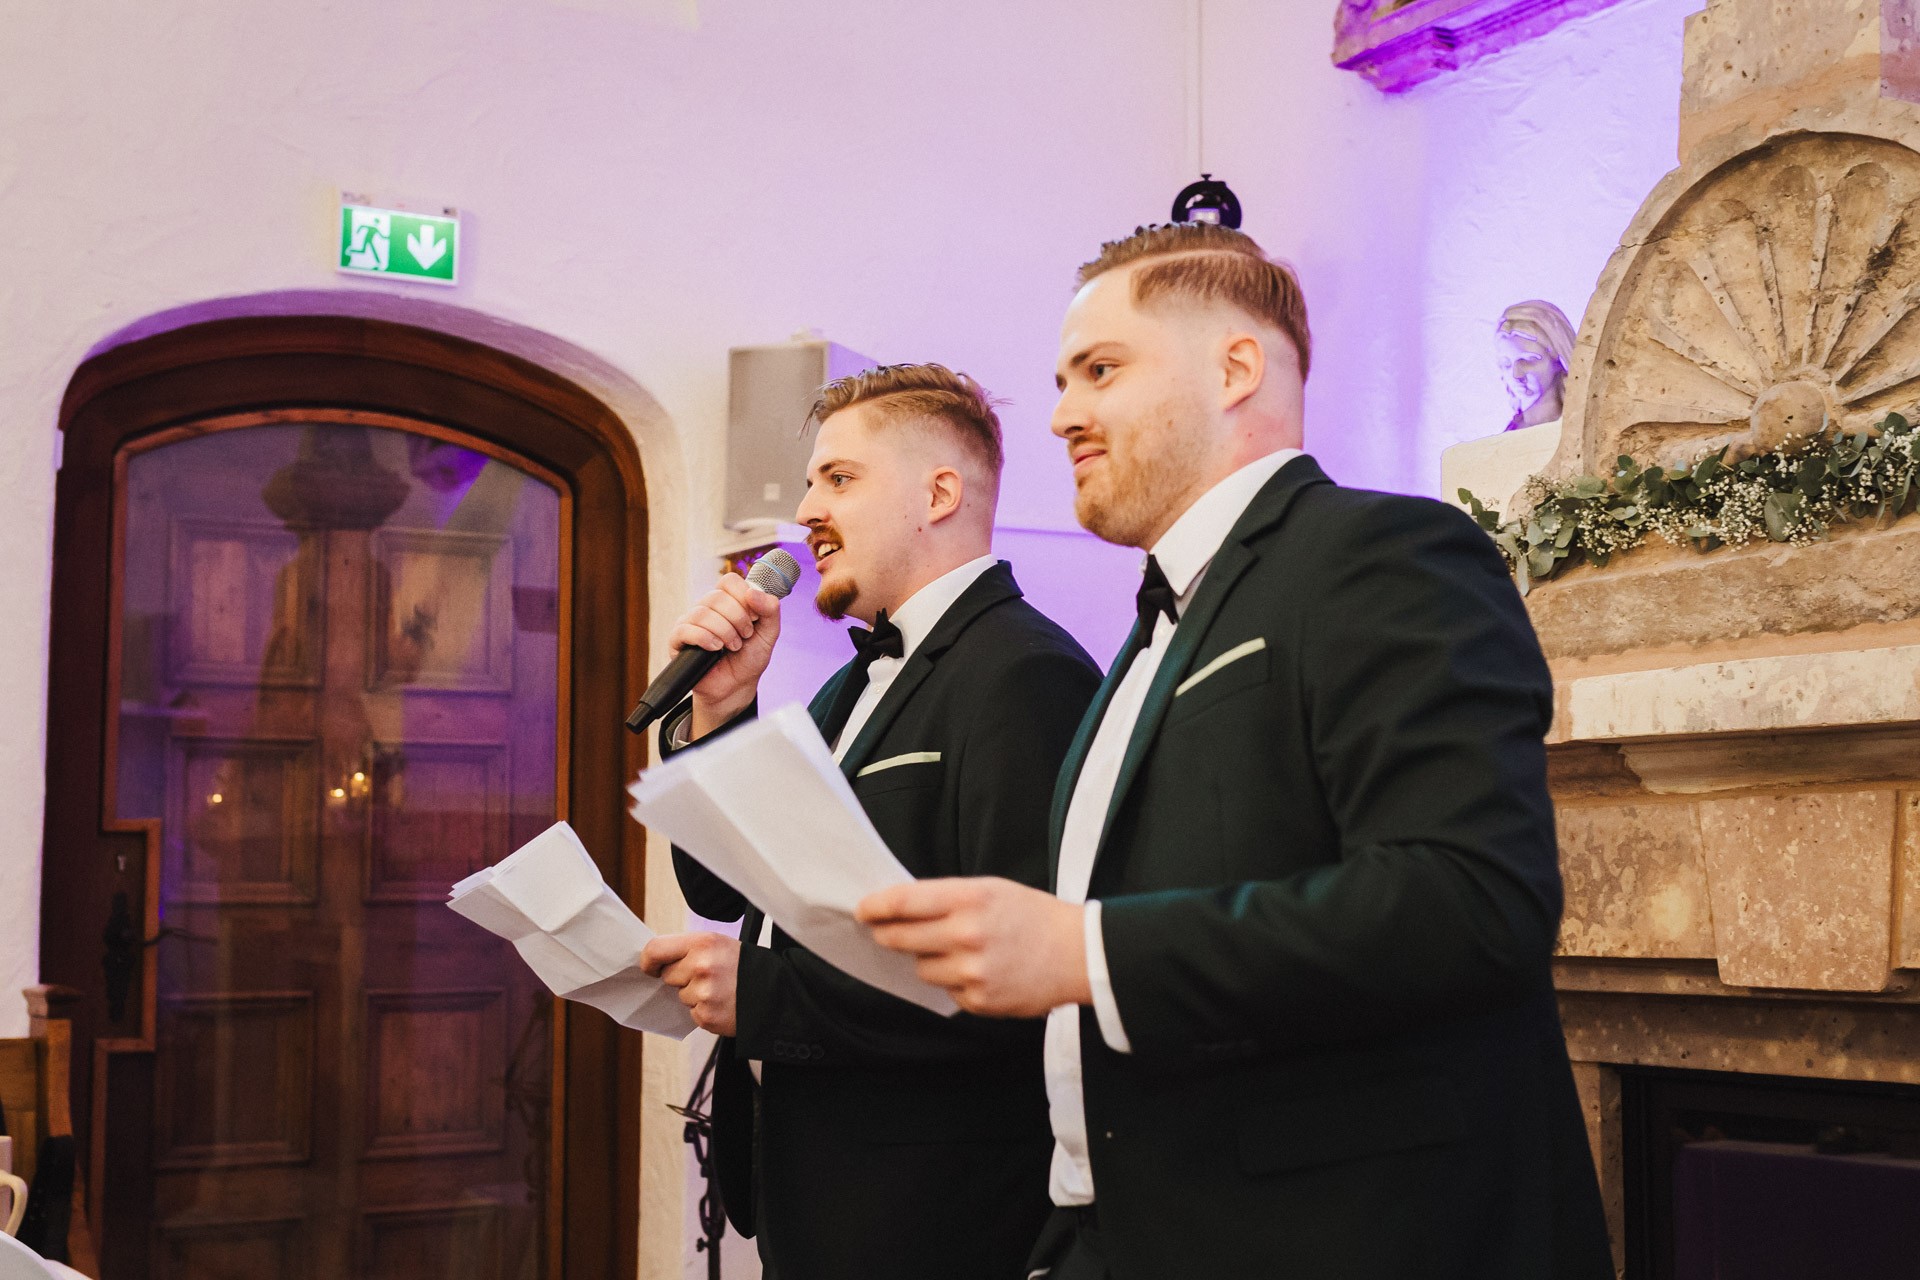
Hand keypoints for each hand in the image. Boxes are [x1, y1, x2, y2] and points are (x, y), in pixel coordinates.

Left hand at [640, 932, 741, 1035]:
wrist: (777, 993)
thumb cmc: (744, 966)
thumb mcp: (719, 944)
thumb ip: (689, 949)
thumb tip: (655, 961)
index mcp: (703, 943)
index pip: (655, 949)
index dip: (649, 961)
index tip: (652, 967)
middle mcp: (702, 966)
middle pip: (668, 976)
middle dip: (681, 978)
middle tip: (708, 976)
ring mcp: (704, 993)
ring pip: (681, 996)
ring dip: (695, 996)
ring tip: (721, 990)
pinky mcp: (707, 1016)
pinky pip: (693, 1013)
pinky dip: (705, 1011)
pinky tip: (723, 1003)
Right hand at [665, 573, 782, 735]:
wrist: (737, 687)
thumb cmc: (749, 658)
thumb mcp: (769, 634)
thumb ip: (770, 610)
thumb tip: (752, 592)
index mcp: (728, 600)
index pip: (729, 580)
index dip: (744, 597)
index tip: (753, 617)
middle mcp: (707, 607)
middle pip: (717, 596)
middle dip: (737, 619)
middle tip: (744, 637)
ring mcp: (690, 622)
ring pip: (703, 613)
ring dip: (724, 632)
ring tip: (732, 647)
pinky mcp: (678, 640)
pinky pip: (685, 629)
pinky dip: (705, 638)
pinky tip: (715, 649)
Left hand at [856, 877, 1091, 1017]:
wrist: (1079, 955)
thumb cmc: (1033, 917)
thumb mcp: (991, 890)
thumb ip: (948, 898)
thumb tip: (902, 908)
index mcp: (970, 898)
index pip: (905, 902)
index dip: (876, 906)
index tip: (862, 909)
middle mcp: (967, 934)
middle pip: (901, 938)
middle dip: (887, 934)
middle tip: (882, 931)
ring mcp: (972, 971)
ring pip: (922, 968)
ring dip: (929, 960)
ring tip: (960, 951)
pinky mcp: (979, 1001)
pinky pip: (947, 991)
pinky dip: (955, 982)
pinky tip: (982, 971)